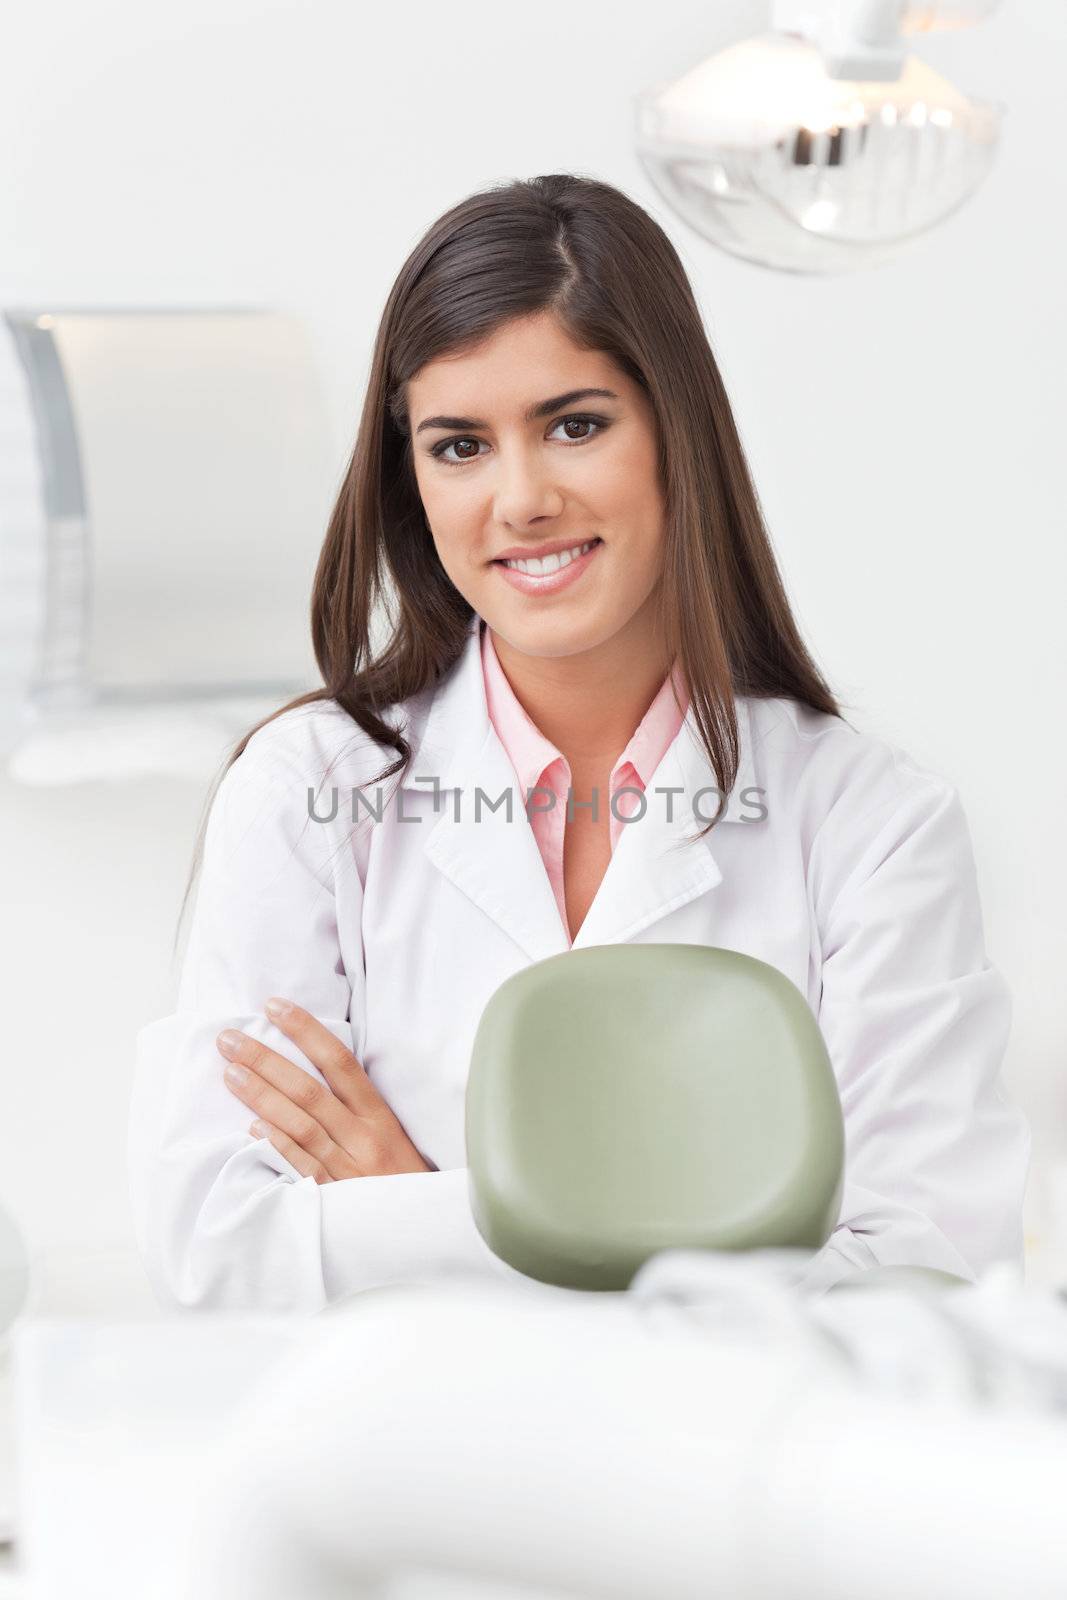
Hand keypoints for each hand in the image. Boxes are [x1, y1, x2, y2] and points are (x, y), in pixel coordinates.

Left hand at [216, 998, 433, 1182]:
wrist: (425, 1231)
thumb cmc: (404, 1180)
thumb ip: (358, 1108)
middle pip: (310, 1091)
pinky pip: (303, 1168)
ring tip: (230, 1073)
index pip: (339, 1062)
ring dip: (262, 1097)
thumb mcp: (392, 1136)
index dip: (306, 1031)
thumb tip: (313, 1071)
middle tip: (230, 1039)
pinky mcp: (336, 1200)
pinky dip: (279, 1146)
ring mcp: (350, 1169)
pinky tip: (253, 1127)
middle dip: (267, 1060)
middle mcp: (364, 1138)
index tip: (274, 1007)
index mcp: (380, 1117)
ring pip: (301, 1125)